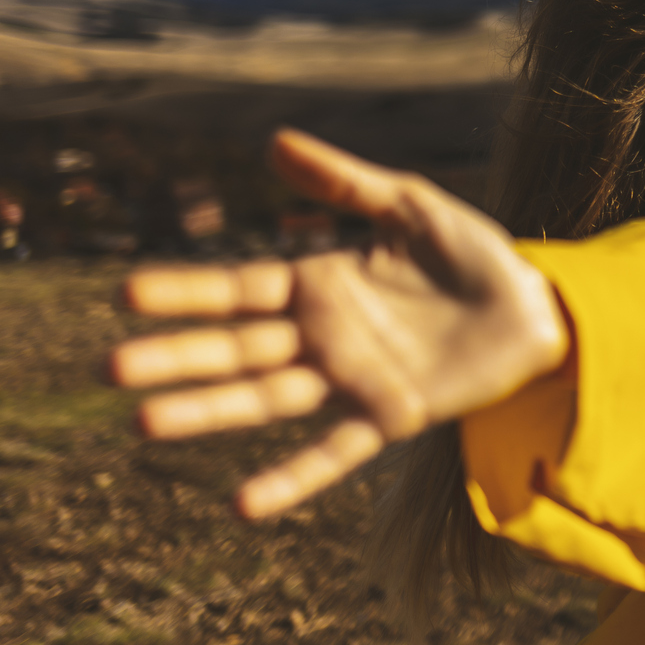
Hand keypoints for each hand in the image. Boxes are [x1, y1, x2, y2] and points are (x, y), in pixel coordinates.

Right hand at [109, 129, 568, 519]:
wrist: (535, 304)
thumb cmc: (471, 252)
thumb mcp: (409, 205)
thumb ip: (343, 181)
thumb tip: (273, 141)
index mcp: (320, 283)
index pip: (239, 289)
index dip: (186, 293)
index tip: (125, 294)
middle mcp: (323, 336)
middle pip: (237, 348)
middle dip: (176, 358)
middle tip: (109, 370)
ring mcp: (351, 380)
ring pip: (267, 399)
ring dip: (208, 412)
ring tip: (144, 423)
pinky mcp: (390, 416)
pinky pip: (333, 453)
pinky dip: (290, 480)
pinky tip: (242, 503)